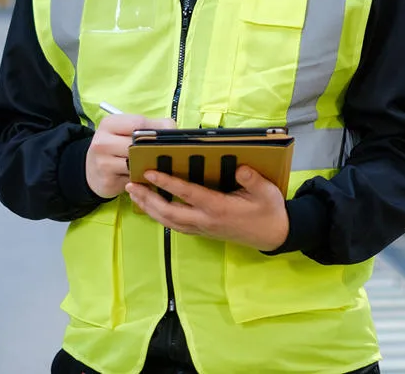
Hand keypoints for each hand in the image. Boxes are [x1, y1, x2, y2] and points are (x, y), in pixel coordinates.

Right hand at [85, 114, 173, 199]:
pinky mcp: (107, 180)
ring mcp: (102, 162)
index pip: (139, 122)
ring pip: (137, 162)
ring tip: (158, 165)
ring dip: (151, 165)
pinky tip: (145, 176)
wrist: (91, 172)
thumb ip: (150, 127)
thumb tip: (173, 129)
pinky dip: (143, 178)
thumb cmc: (116, 148)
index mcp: (109, 123)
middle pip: (138, 144)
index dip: (157, 129)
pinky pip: (133, 178)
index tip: (169, 136)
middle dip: (155, 149)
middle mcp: (102, 141)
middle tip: (169, 153)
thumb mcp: (127, 132)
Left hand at [126, 166, 289, 251]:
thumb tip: (240, 168)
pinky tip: (152, 208)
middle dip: (148, 199)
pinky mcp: (203, 232)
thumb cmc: (269, 211)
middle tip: (131, 185)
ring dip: (149, 208)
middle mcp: (206, 220)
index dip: (167, 183)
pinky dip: (160, 216)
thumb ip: (252, 180)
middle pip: (169, 212)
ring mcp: (202, 228)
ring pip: (169, 221)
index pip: (187, 194)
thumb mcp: (266, 192)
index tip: (150, 173)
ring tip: (135, 195)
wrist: (273, 235)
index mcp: (219, 208)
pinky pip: (175, 225)